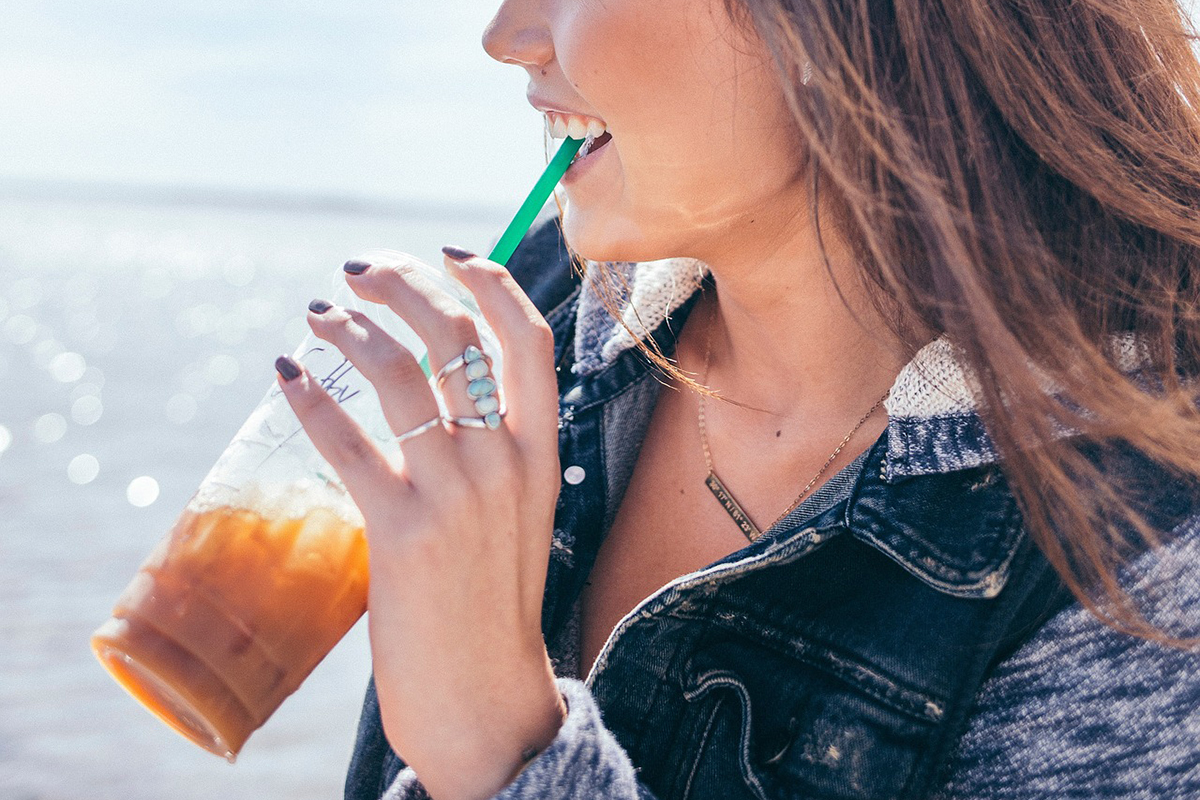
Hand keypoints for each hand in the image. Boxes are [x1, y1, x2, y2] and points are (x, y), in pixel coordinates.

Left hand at [275, 247, 566, 799]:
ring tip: (318, 315)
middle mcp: (507, 461)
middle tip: (358, 271)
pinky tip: (288, 374)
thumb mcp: (518, 514)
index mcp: (542, 454)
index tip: (446, 253)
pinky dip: (311, 394)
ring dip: (349, 327)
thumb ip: (495, 449)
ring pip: (401, 372)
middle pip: (457, 334)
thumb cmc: (492, 602)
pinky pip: (346, 439)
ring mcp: (458, 494)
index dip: (489, 281)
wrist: (484, 696)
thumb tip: (442, 385)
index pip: (528, 338)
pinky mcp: (402, 532)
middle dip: (403, 284)